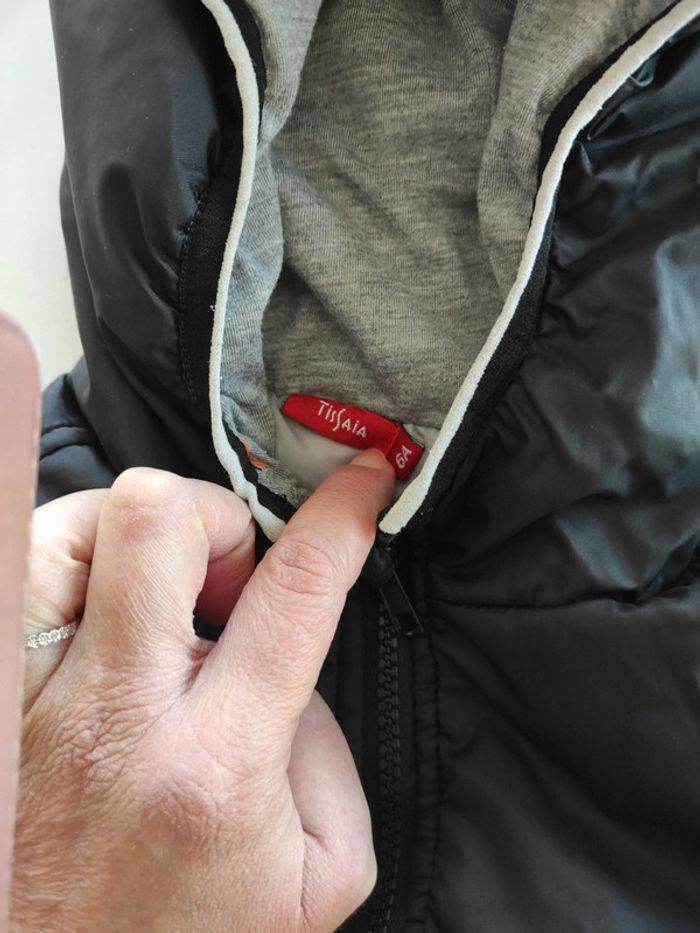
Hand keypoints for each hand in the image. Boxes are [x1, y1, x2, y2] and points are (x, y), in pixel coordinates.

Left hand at [12, 451, 394, 931]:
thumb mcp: (319, 873)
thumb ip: (331, 754)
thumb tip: (294, 663)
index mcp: (213, 767)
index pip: (292, 592)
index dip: (340, 515)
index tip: (361, 479)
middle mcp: (112, 720)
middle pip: (157, 521)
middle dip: (218, 517)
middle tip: (232, 575)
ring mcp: (32, 708)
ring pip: (69, 529)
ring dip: (133, 534)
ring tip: (160, 590)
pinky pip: (20, 581)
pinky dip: (71, 566)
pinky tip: (103, 613)